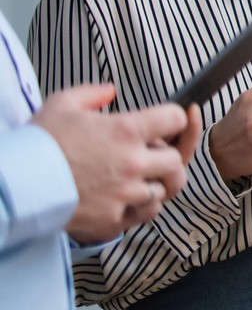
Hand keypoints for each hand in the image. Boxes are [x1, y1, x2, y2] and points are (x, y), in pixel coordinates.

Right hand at [32, 83, 192, 242]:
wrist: (15, 185)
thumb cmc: (39, 143)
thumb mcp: (62, 104)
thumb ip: (93, 93)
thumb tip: (111, 91)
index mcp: (126, 130)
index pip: (175, 119)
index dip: (174, 119)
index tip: (167, 124)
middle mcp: (133, 163)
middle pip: (176, 160)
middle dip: (168, 157)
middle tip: (154, 156)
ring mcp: (125, 193)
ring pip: (164, 190)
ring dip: (156, 184)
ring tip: (140, 179)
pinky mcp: (113, 218)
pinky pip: (145, 214)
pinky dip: (142, 207)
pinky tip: (130, 198)